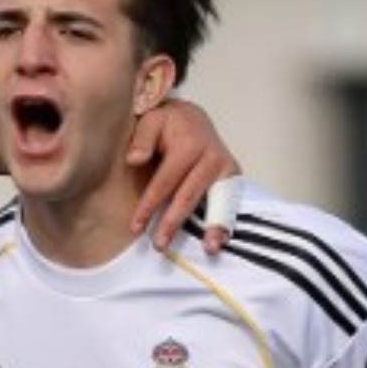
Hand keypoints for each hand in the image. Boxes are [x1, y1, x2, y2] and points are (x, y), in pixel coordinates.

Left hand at [128, 98, 240, 253]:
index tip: (135, 227)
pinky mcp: (232, 176)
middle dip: (173, 223)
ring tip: (209, 249)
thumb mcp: (151, 120)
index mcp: (189, 144)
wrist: (193, 118)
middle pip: (189, 196)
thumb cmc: (168, 123)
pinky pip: (229, 202)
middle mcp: (211, 156)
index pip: (165, 181)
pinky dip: (226, 222)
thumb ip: (141, 138)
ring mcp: (225, 167)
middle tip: (159, 246)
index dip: (149, 206)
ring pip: (217, 201)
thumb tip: (134, 159)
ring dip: (213, 227)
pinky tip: (220, 240)